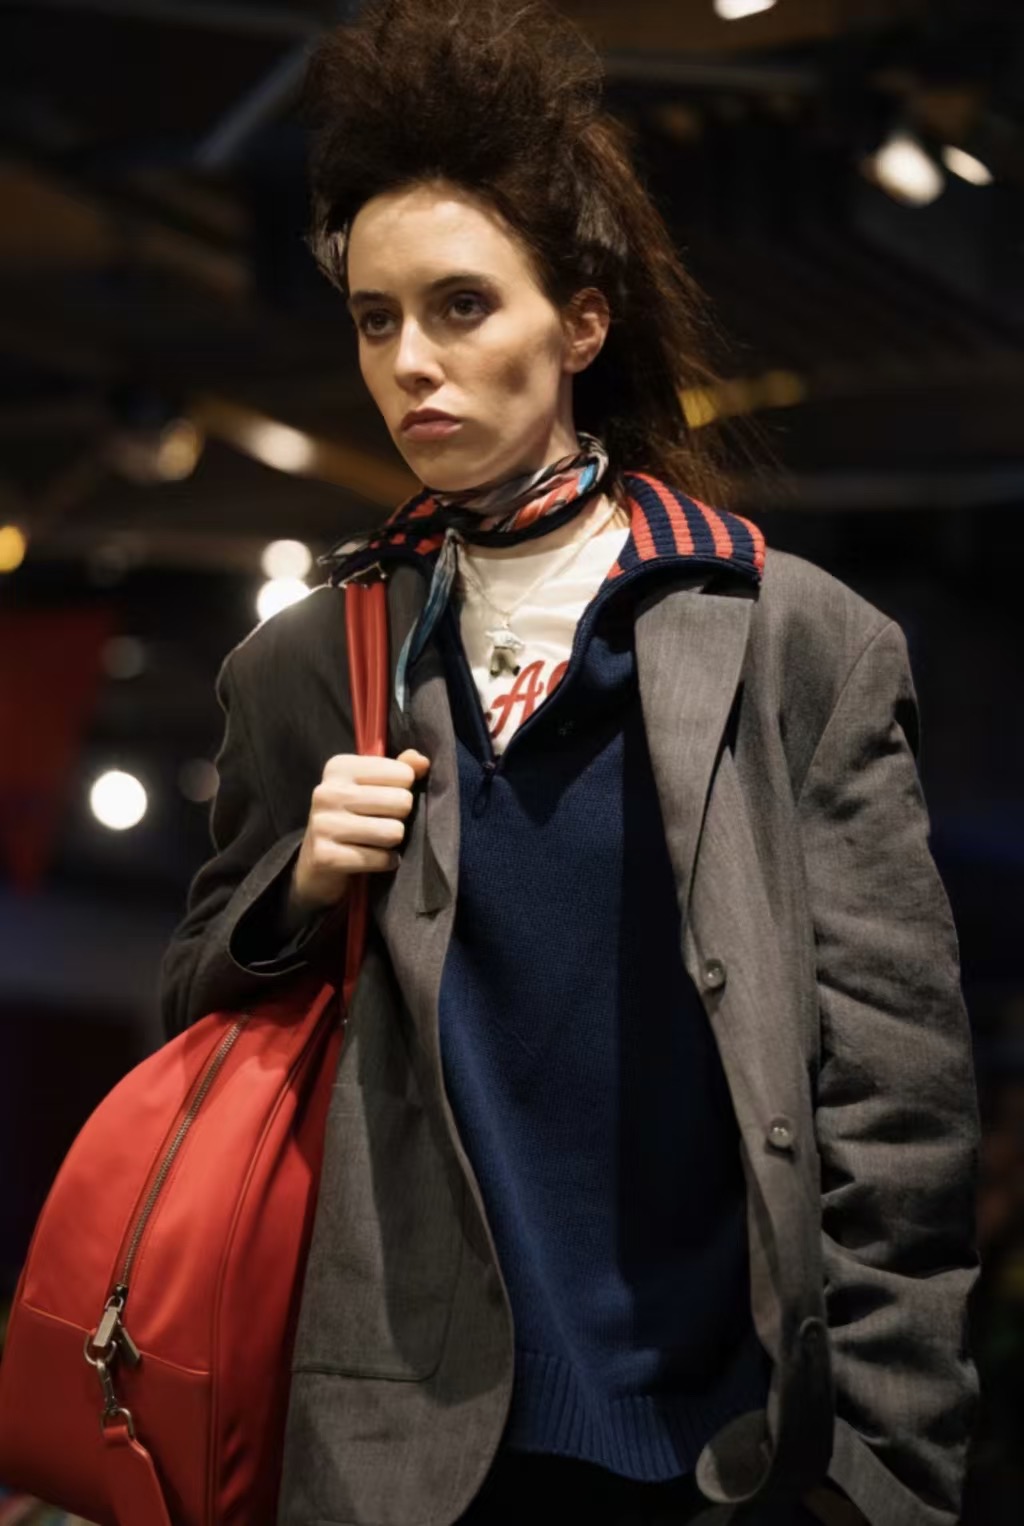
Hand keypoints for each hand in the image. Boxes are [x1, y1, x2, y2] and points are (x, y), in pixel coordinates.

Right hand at [287, 748, 430, 921]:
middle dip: (400, 818)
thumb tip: (422, 762)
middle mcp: (327, 792)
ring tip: (377, 842)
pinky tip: (372, 858)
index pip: (404, 773)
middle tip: (382, 823)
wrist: (317, 862)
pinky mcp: (326, 857)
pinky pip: (382, 858)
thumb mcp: (373, 787)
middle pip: (402, 801)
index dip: (403, 791)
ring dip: (393, 842)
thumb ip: (401, 770)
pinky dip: (385, 862)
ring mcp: (323, 825)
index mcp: (339, 767)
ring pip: (394, 832)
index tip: (383, 800)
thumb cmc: (353, 817)